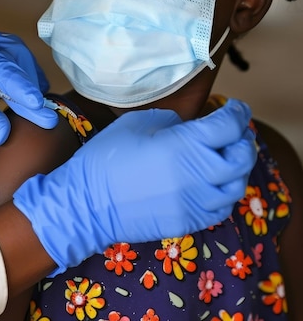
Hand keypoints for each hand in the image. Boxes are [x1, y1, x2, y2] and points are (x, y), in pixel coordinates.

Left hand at [0, 20, 57, 144]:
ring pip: (18, 53)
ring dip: (30, 80)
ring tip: (38, 108)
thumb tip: (5, 133)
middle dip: (27, 84)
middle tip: (43, 115)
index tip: (36, 104)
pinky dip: (28, 76)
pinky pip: (19, 56)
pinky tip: (35, 96)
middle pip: (9, 53)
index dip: (16, 82)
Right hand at [13, 99, 255, 274]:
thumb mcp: (134, 124)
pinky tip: (214, 185)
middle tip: (235, 133)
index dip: (237, 113)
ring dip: (237, 169)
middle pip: (242, 157)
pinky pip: (221, 208)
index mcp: (184, 144)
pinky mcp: (189, 222)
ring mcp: (196, 202)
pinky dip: (225, 193)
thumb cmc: (105, 159)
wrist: (87, 204)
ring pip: (236, 185)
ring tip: (227, 159)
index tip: (235, 108)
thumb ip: (168, 121)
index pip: (228, 125)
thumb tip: (186, 127)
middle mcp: (198, 174)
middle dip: (243, 140)